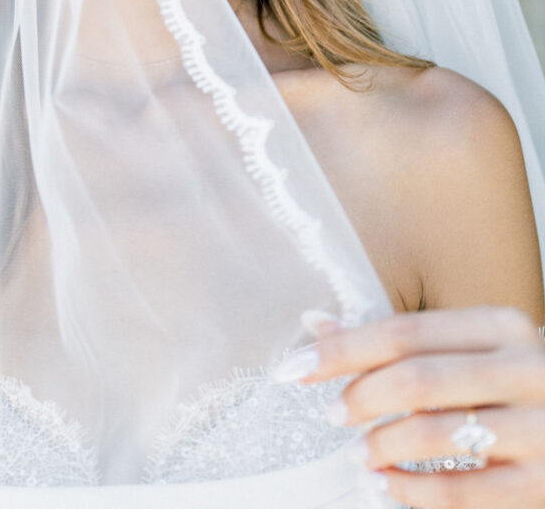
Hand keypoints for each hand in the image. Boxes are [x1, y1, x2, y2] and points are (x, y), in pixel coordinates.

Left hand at [303, 306, 544, 507]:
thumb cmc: (508, 383)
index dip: (343, 350)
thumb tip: (314, 323)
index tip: (295, 369)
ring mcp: (541, 428)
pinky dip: (412, 491)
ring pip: (437, 434)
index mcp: (501, 325)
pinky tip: (385, 484)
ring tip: (360, 453)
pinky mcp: (544, 484)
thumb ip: (395, 340)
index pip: (405, 332)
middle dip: (362, 397)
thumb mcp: (465, 349)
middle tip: (334, 412)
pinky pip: (463, 492)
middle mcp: (526, 369)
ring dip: (383, 445)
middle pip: (418, 379)